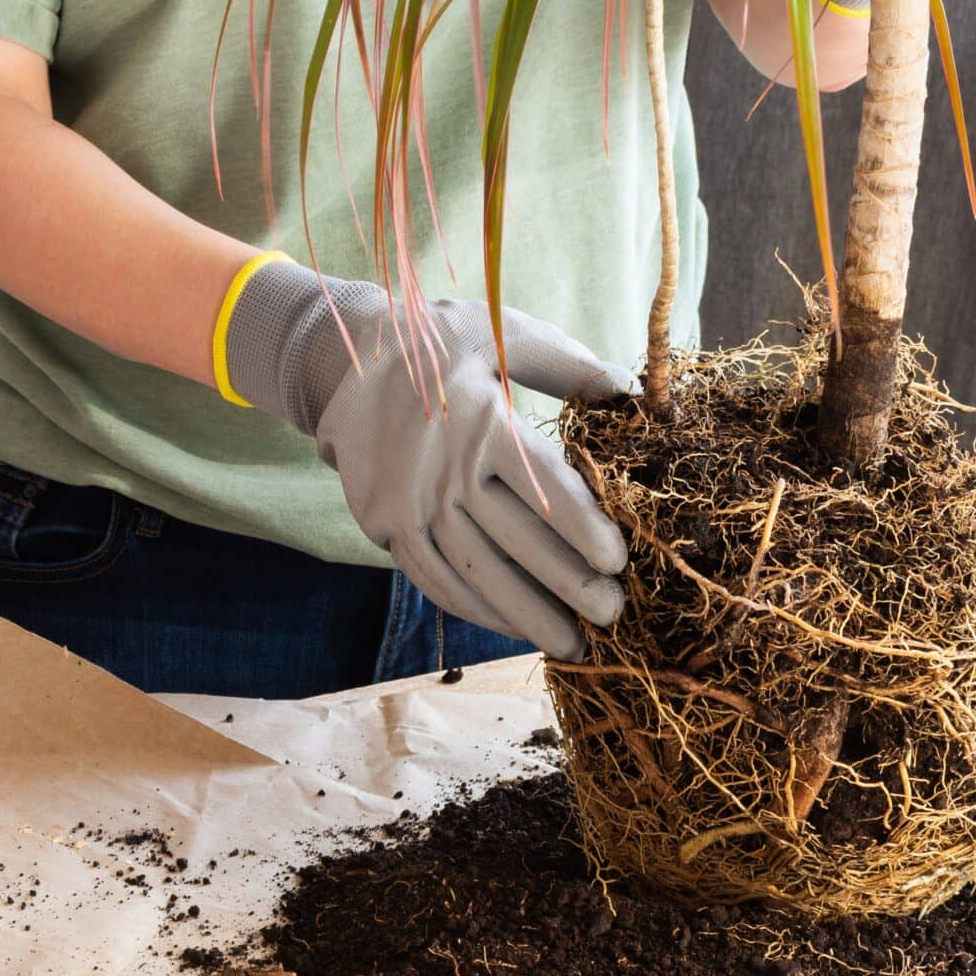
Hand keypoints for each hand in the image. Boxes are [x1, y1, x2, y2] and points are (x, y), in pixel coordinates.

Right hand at [223, 261, 631, 660]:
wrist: (343, 358)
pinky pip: (435, 579)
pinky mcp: (386, 526)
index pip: (542, 489)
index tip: (618, 563)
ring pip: (476, 573)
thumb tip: (632, 394)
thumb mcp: (500, 331)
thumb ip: (567, 365)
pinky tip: (512, 627)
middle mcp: (443, 470)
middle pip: (516, 542)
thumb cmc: (436, 343)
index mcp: (479, 422)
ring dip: (526, 615)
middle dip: (568, 585)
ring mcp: (409, 505)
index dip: (583, 530)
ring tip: (571, 643)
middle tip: (612, 614)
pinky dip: (476, 609)